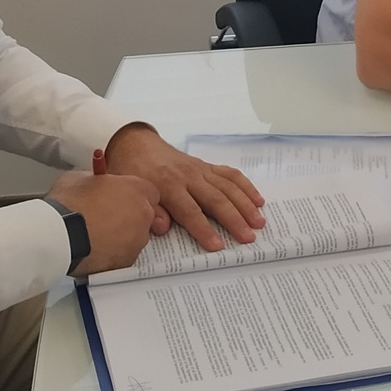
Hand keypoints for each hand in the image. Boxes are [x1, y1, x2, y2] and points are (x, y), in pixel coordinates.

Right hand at [47, 170, 161, 275]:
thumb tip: (94, 184)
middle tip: (105, 216)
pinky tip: (94, 248)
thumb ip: (98, 180)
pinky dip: (112, 253)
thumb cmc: (70, 204)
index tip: (119, 198)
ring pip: (135, 238)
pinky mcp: (126, 262)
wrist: (61, 234)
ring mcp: (137, 240)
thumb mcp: (81, 177)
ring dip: (121, 236)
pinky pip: (123, 256)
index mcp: (136, 189)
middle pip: (143, 216)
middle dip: (128, 216)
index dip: (131, 195)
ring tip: (96, 234)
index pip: (148, 192)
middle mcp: (143, 215)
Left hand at [104, 124, 265, 251]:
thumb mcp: (131, 191)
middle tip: (249, 237)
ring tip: (259, 222)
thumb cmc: (132, 172)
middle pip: (215, 200)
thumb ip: (149, 210)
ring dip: (245, 205)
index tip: (217, 246)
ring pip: (228, 187)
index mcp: (167, 185)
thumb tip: (163, 227)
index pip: (189, 211)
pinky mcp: (206, 166)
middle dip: (234, 220)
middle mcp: (187, 176)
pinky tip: (258, 200)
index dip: (204, 230)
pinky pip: (229, 174)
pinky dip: (245, 186)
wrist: (135, 144)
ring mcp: (200, 169)